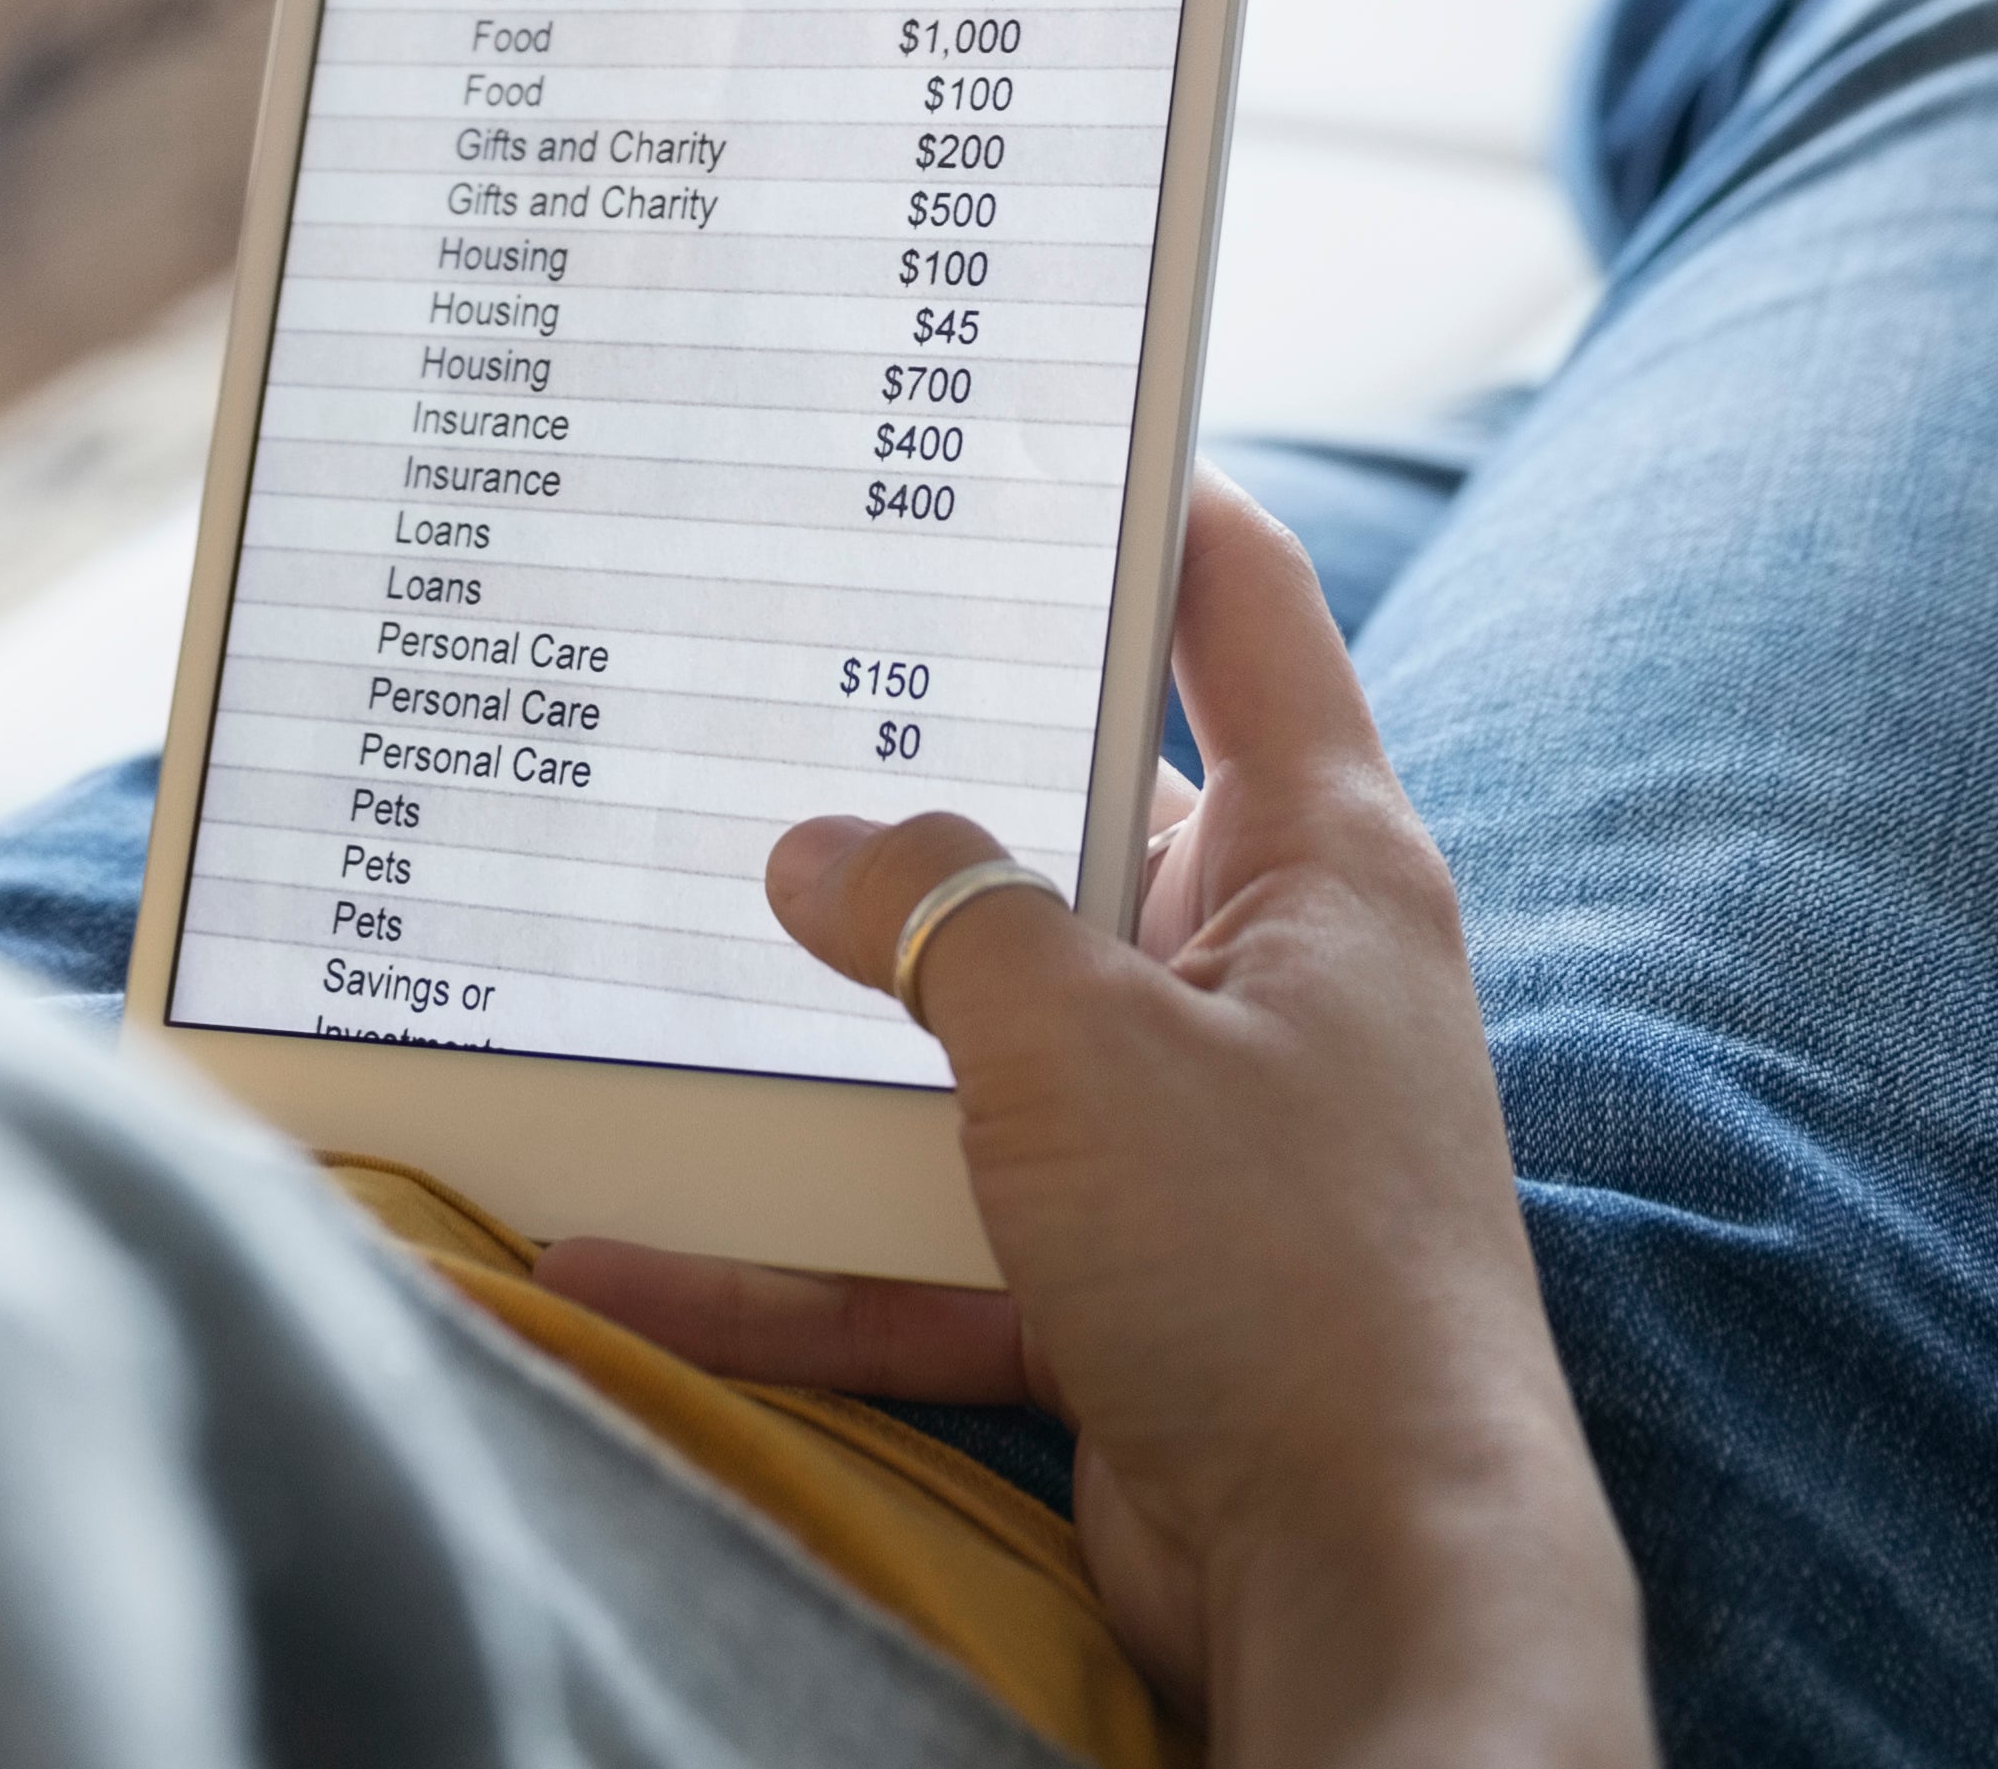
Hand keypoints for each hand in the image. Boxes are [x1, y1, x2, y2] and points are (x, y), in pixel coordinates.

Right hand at [537, 482, 1647, 1766]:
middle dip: (907, 795)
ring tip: (633, 967)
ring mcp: (1197, 1145)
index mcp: (1322, 866)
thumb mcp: (1082, 1047)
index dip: (1144, 503)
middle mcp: (1269, 985)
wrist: (1371, 1582)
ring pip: (979, 1054)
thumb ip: (942, 920)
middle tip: (734, 696)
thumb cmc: (1282, 1273)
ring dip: (822, 1046)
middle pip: (1074, 835)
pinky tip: (626, 1253)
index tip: (1015, 416)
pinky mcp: (1128, 1292)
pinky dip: (797, 1258)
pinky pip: (931, 1246)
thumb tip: (819, 849)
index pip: (1245, 612)